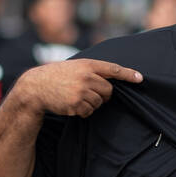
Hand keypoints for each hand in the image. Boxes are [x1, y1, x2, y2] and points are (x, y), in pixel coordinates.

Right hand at [12, 59, 142, 117]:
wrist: (35, 87)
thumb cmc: (56, 77)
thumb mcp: (74, 67)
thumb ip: (91, 71)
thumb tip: (110, 83)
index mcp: (87, 65)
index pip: (112, 69)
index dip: (128, 74)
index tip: (140, 78)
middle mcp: (86, 76)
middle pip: (108, 91)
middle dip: (103, 95)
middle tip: (88, 93)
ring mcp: (81, 90)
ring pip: (99, 102)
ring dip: (91, 103)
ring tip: (75, 97)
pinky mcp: (76, 103)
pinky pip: (89, 111)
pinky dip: (83, 111)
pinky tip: (71, 105)